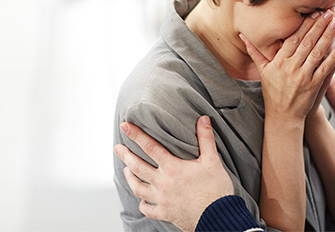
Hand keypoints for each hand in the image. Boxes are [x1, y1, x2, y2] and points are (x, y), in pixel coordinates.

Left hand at [114, 116, 233, 231]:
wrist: (217, 216)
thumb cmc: (216, 189)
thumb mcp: (212, 160)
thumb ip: (206, 138)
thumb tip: (203, 119)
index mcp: (172, 168)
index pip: (150, 147)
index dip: (136, 135)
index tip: (124, 126)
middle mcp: (162, 183)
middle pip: (137, 167)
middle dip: (126, 156)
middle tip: (118, 148)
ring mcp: (161, 199)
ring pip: (138, 188)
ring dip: (129, 178)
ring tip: (126, 170)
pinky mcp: (165, 213)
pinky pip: (147, 209)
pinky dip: (142, 204)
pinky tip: (142, 200)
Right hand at [240, 9, 334, 122]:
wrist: (282, 116)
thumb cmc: (272, 92)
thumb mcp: (262, 71)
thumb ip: (254, 52)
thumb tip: (243, 36)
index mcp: (279, 62)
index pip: (293, 39)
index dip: (304, 25)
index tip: (313, 12)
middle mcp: (291, 68)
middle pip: (307, 42)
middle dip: (319, 25)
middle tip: (328, 11)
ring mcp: (303, 77)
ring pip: (318, 52)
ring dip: (328, 36)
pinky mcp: (314, 85)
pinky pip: (326, 67)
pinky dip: (334, 55)